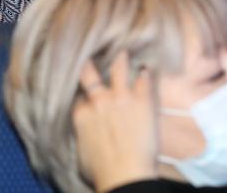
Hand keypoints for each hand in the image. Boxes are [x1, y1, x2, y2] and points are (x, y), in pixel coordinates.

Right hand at [73, 54, 157, 191]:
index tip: (85, 89)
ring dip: (121, 59)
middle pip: (90, 74)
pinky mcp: (141, 100)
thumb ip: (81, 134)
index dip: (83, 93)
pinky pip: (144, 80)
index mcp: (81, 114)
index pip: (79, 96)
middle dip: (90, 64)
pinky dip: (146, 74)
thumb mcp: (80, 151)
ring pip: (118, 68)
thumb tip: (84, 131)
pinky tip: (148, 68)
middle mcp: (98, 100)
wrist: (124, 176)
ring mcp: (120, 97)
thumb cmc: (101, 172)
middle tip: (91, 53)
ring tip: (124, 50)